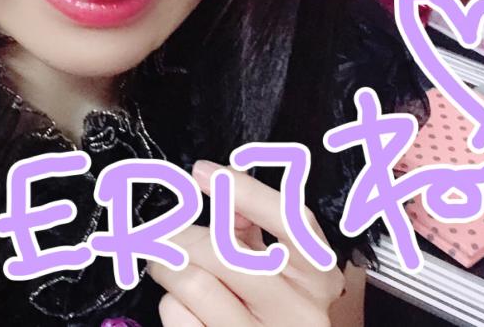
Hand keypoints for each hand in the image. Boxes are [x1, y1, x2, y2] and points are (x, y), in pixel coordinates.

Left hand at [146, 161, 345, 326]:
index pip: (289, 221)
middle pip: (226, 252)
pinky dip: (170, 302)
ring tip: (166, 265)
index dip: (245, 191)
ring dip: (166, 267)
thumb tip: (218, 181)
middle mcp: (297, 313)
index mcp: (318, 276)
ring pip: (193, 283)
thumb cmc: (276, 306)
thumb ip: (255, 219)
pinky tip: (181, 303)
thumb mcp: (282, 261)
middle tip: (165, 233)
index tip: (203, 171)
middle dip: (182, 235)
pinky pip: (178, 316)